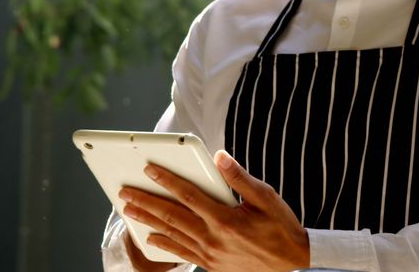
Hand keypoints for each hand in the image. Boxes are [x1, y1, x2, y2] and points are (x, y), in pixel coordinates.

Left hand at [119, 150, 309, 271]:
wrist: (292, 263)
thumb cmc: (281, 228)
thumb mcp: (266, 198)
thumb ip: (239, 178)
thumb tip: (219, 157)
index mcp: (226, 218)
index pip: (189, 194)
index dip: (167, 180)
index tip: (150, 169)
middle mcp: (214, 238)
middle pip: (172, 216)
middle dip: (146, 201)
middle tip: (125, 192)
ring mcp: (210, 254)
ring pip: (172, 234)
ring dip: (148, 221)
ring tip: (129, 210)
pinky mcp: (211, 265)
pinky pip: (182, 253)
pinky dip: (164, 245)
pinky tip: (150, 238)